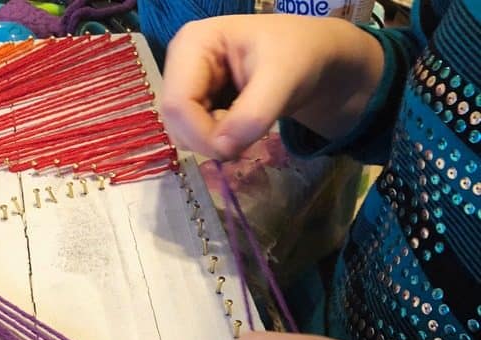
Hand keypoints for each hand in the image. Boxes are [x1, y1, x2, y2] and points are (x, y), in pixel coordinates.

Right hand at [161, 14, 383, 158]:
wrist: (311, 58)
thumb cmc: (298, 56)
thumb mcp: (282, 79)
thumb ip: (252, 115)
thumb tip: (222, 149)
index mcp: (192, 43)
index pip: (176, 105)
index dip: (201, 135)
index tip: (235, 148)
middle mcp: (180, 63)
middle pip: (175, 122)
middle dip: (209, 141)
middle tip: (247, 135)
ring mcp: (186, 84)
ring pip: (183, 134)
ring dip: (214, 143)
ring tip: (246, 124)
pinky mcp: (195, 103)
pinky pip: (194, 137)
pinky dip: (217, 142)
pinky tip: (239, 127)